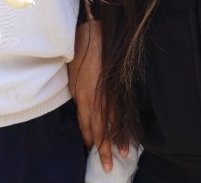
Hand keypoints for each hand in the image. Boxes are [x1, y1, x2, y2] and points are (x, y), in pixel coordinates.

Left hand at [68, 19, 115, 171]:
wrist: (93, 34)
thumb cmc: (79, 52)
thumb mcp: (73, 77)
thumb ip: (79, 94)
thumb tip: (82, 107)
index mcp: (81, 97)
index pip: (85, 124)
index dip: (88, 137)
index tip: (91, 148)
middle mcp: (95, 100)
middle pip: (99, 129)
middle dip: (102, 148)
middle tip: (106, 166)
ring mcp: (108, 94)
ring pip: (112, 123)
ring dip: (115, 140)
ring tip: (121, 154)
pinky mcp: (117, 87)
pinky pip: (121, 110)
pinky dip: (123, 124)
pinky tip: (127, 133)